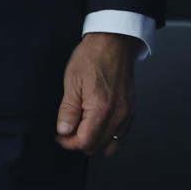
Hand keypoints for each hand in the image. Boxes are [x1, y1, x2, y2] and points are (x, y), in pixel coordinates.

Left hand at [54, 31, 135, 153]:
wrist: (114, 42)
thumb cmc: (93, 56)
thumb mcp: (72, 81)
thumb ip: (68, 110)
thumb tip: (63, 130)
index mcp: (102, 109)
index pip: (84, 142)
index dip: (68, 142)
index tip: (59, 136)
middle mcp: (118, 116)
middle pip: (97, 146)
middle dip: (79, 142)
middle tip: (66, 130)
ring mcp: (127, 115)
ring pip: (110, 145)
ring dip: (93, 141)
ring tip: (80, 128)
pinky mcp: (131, 112)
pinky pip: (120, 136)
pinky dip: (107, 136)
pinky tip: (95, 124)